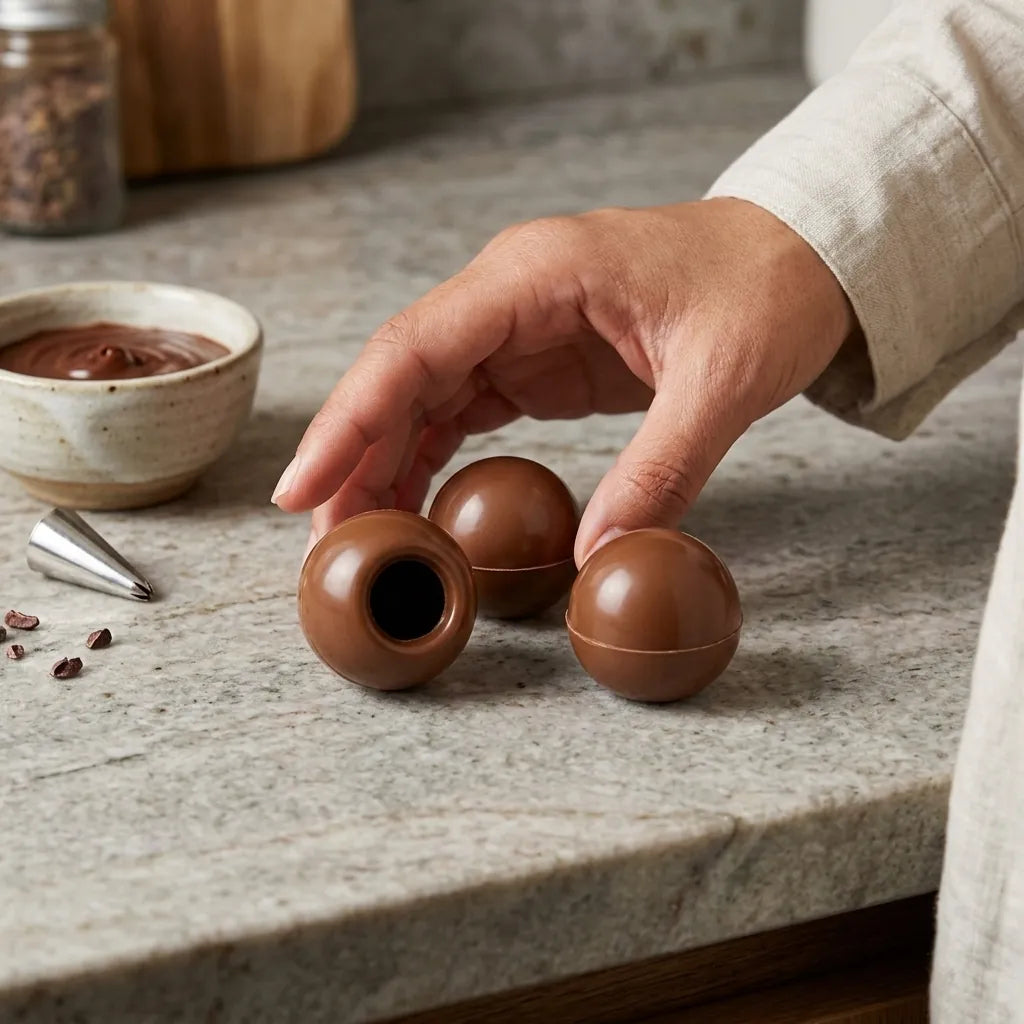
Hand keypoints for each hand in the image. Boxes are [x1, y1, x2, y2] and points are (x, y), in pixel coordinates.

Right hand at [273, 197, 852, 564]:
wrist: (796, 260)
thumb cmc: (764, 292)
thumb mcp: (724, 382)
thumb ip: (660, 469)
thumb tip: (594, 557)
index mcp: (537, 275)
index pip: (413, 346)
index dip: (349, 419)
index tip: (303, 487)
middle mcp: (509, 294)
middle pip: (398, 376)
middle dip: (352, 457)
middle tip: (326, 543)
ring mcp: (516, 327)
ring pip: (418, 396)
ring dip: (381, 465)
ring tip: (359, 539)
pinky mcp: (534, 361)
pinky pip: (459, 411)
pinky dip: (426, 459)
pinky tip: (411, 508)